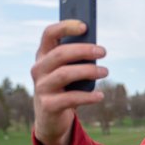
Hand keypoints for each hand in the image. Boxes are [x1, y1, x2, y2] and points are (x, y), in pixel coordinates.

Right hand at [30, 20, 107, 144]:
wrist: (50, 118)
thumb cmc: (64, 87)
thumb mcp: (68, 70)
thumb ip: (76, 59)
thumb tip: (96, 49)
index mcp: (43, 55)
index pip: (49, 34)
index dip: (65, 27)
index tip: (85, 26)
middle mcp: (38, 69)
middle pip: (60, 54)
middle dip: (83, 50)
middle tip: (103, 52)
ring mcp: (41, 87)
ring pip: (64, 74)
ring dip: (88, 71)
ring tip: (106, 71)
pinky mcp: (48, 105)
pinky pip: (70, 98)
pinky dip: (87, 96)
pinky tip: (100, 96)